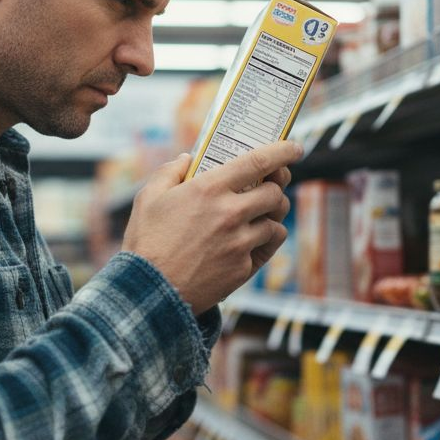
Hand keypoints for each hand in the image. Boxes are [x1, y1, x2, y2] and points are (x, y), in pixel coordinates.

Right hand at [122, 141, 301, 315]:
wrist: (149, 291)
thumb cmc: (146, 243)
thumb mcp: (148, 198)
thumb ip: (169, 172)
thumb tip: (187, 159)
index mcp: (209, 189)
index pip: (258, 162)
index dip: (282, 151)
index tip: (294, 148)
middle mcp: (230, 214)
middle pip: (275, 193)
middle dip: (276, 188)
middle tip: (270, 188)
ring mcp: (239, 243)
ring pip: (276, 224)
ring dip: (271, 218)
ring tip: (259, 217)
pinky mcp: (242, 268)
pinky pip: (266, 249)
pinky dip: (261, 243)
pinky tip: (248, 241)